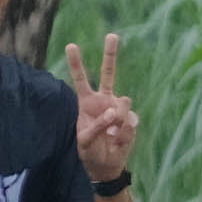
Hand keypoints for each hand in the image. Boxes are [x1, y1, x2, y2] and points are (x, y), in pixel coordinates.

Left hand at [61, 35, 135, 183]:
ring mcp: (118, 109)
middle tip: (112, 35)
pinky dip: (124, 131)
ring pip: (124, 101)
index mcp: (87, 103)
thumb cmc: (90, 152)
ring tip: (111, 133)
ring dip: (118, 117)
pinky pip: (130, 121)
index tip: (71, 45)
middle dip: (110, 54)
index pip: (81, 79)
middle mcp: (104, 101)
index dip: (76, 63)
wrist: (106, 166)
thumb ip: (97, 125)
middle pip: (108, 73)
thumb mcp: (85, 141)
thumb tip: (116, 113)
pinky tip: (118, 138)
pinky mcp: (130, 120)